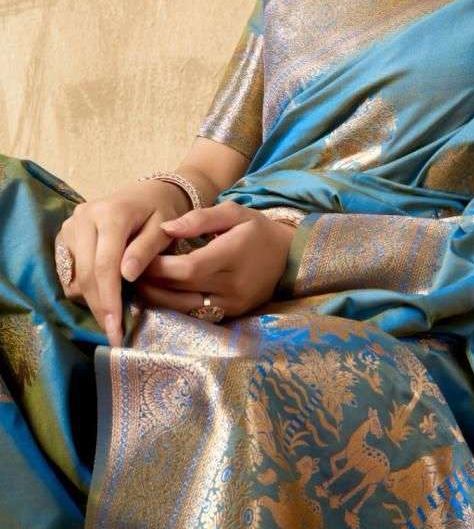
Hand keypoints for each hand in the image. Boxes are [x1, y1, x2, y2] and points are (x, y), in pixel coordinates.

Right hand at [54, 179, 192, 345]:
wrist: (149, 192)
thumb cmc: (162, 210)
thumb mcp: (164, 228)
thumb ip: (146, 250)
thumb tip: (127, 276)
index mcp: (111, 213)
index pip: (105, 264)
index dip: (110, 298)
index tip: (115, 327)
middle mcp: (85, 217)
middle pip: (86, 273)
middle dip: (100, 306)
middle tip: (113, 333)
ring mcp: (72, 224)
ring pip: (75, 274)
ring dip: (92, 299)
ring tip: (112, 317)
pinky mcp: (67, 233)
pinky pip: (70, 270)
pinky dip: (85, 288)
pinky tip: (103, 298)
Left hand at [131, 201, 294, 330]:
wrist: (288, 257)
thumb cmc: (256, 230)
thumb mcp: (233, 212)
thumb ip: (199, 218)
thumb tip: (165, 230)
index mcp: (232, 255)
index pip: (187, 268)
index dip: (159, 267)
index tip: (140, 257)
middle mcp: (233, 285)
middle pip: (181, 290)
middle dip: (151, 281)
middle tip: (130, 271)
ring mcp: (232, 304)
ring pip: (184, 308)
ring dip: (157, 298)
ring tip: (139, 283)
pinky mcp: (231, 315)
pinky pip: (194, 315)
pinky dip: (173, 306)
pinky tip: (160, 294)